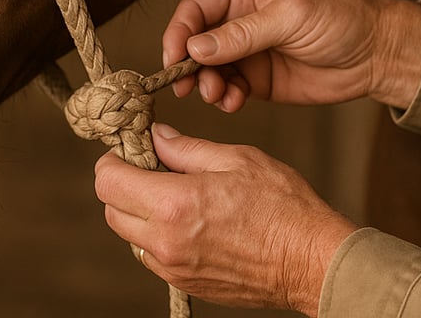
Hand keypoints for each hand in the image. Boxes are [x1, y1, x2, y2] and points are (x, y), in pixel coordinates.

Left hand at [95, 123, 357, 315]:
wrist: (312, 261)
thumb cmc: (283, 207)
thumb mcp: (236, 159)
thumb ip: (186, 148)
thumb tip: (156, 136)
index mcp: (175, 204)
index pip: (108, 181)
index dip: (113, 160)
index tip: (129, 150)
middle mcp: (166, 242)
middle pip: (112, 210)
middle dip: (124, 185)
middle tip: (153, 168)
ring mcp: (174, 269)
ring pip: (131, 236)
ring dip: (141, 212)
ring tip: (177, 195)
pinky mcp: (186, 284)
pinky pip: (154, 256)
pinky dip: (159, 236)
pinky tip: (192, 220)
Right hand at [163, 0, 420, 111]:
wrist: (378, 54)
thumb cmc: (341, 19)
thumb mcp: (291, 17)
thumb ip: (243, 33)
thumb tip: (196, 48)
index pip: (197, 8)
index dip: (179, 32)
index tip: (173, 57)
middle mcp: (241, 19)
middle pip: (196, 41)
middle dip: (188, 64)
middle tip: (187, 86)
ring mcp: (249, 52)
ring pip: (208, 69)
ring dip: (206, 84)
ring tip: (217, 96)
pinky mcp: (259, 80)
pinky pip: (229, 89)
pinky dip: (225, 98)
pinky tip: (234, 103)